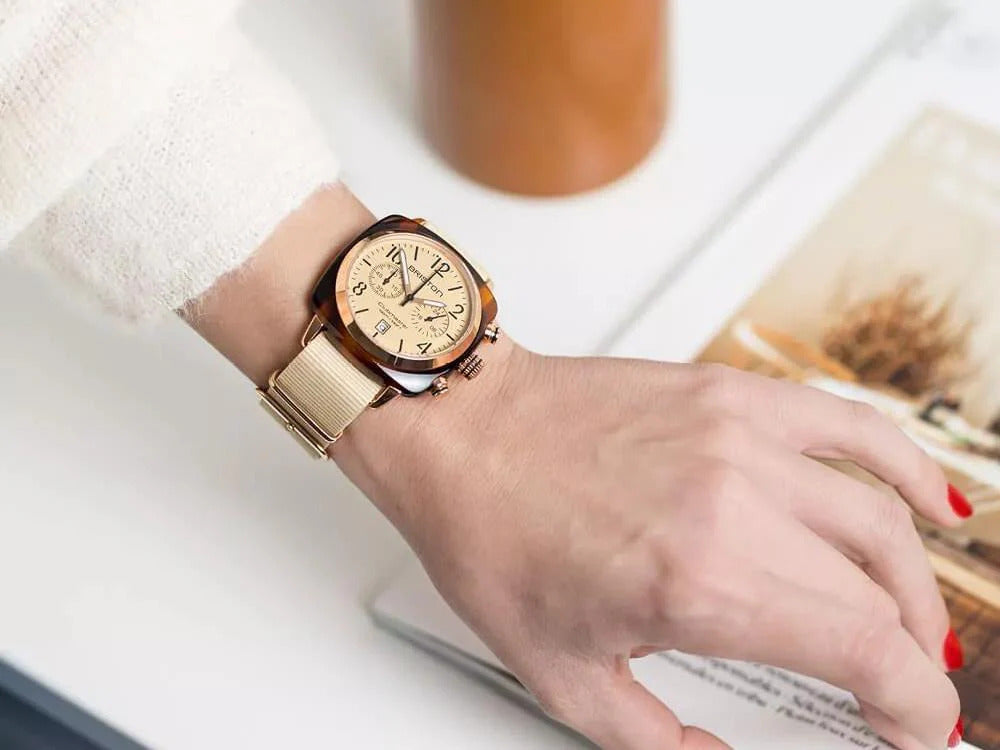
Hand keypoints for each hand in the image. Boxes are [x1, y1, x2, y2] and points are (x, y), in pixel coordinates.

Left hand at [186, 187, 961, 749]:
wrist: (459, 433)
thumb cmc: (492, 536)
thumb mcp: (563, 677)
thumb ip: (658, 743)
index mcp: (695, 584)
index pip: (866, 652)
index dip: (913, 707)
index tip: (911, 728)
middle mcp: (732, 504)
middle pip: (880, 594)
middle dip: (909, 659)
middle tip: (895, 689)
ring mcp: (738, 439)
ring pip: (879, 519)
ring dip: (913, 585)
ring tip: (906, 620)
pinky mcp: (730, 397)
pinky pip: (850, 426)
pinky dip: (906, 468)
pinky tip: (933, 502)